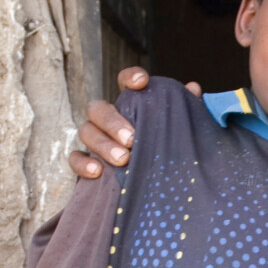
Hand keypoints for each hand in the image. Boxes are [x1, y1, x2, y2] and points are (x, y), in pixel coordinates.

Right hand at [69, 69, 202, 179]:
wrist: (158, 190)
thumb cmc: (167, 153)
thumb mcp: (179, 133)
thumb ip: (184, 111)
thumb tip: (193, 88)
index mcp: (131, 107)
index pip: (124, 83)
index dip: (129, 78)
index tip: (142, 81)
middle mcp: (109, 120)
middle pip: (99, 109)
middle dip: (113, 122)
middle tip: (132, 139)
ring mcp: (95, 141)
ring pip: (87, 132)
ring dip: (103, 144)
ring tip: (123, 159)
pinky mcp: (87, 163)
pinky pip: (75, 159)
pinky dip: (83, 163)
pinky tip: (98, 172)